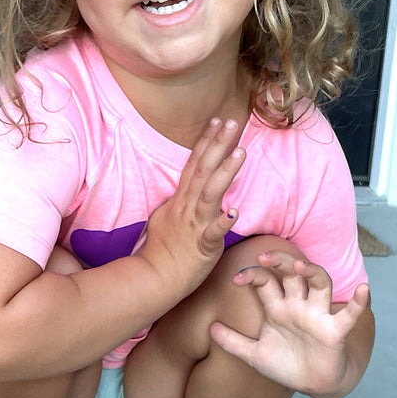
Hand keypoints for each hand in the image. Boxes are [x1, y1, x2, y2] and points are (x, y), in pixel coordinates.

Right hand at [140, 118, 244, 295]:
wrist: (155, 277)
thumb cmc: (163, 249)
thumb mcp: (166, 216)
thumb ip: (180, 200)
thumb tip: (187, 187)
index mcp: (181, 199)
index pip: (194, 164)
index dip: (206, 141)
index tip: (218, 120)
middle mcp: (187, 207)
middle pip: (203, 170)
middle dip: (218, 145)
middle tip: (233, 122)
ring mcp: (194, 224)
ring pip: (210, 194)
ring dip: (225, 173)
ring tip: (241, 153)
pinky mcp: (202, 245)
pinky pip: (213, 232)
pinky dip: (223, 222)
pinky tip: (235, 211)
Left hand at [209, 251, 371, 397]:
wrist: (311, 385)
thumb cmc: (285, 365)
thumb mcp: (253, 354)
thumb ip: (232, 342)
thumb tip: (209, 329)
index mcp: (278, 307)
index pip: (265, 281)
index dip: (252, 275)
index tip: (237, 279)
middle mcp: (299, 305)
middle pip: (292, 273)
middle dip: (280, 261)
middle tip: (264, 257)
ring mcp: (318, 315)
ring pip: (320, 283)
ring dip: (312, 271)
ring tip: (300, 265)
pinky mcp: (335, 331)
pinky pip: (350, 314)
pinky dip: (358, 302)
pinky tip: (363, 289)